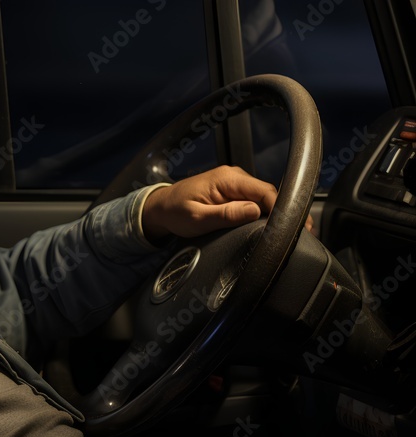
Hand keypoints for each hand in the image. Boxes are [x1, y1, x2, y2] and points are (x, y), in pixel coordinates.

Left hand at [141, 166, 313, 239]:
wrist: (160, 208)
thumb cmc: (174, 212)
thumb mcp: (197, 218)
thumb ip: (226, 214)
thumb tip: (254, 211)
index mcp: (227, 179)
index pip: (264, 191)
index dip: (282, 208)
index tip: (293, 226)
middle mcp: (234, 177)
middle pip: (269, 194)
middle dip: (285, 213)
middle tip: (303, 232)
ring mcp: (235, 184)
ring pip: (264, 198)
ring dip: (277, 213)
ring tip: (293, 232)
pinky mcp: (233, 192)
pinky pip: (255, 201)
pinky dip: (266, 213)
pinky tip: (274, 226)